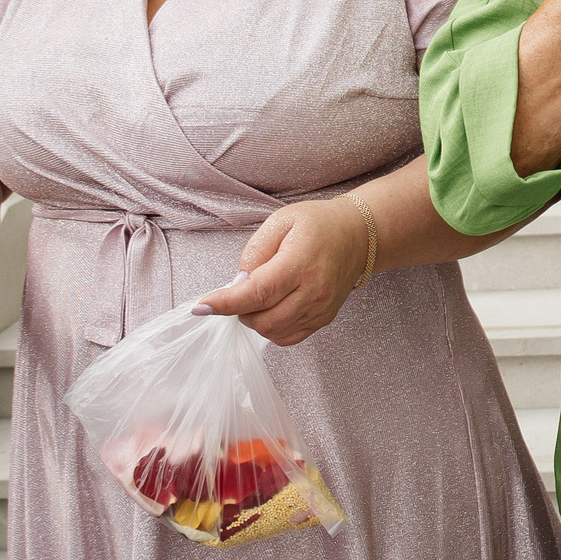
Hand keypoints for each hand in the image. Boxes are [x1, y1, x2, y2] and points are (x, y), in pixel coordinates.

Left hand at [194, 196, 371, 347]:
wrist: (358, 234)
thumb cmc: (318, 224)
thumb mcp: (281, 222)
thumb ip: (254, 253)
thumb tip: (237, 284)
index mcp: (301, 263)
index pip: (258, 292)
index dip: (227, 303)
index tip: (202, 308)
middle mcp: (314, 291)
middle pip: (264, 320)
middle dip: (240, 311)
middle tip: (240, 290)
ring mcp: (321, 309)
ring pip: (274, 332)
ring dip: (255, 320)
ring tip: (259, 296)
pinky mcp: (324, 319)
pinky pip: (288, 338)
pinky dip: (272, 329)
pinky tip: (272, 309)